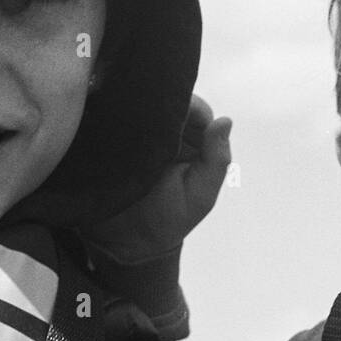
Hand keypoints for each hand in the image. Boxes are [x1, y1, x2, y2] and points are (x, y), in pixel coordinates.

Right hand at [82, 94, 231, 264]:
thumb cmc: (167, 218)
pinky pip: (119, 114)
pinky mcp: (114, 134)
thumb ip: (217, 161)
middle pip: (171, 100)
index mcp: (194, 142)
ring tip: (135, 113)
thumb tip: (226, 120)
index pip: (198, 111)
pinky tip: (118, 115)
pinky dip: (121, 111)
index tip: (178, 118)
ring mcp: (141, 132)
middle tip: (154, 115)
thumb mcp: (200, 194)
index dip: (191, 109)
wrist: (125, 240)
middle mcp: (169, 132)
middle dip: (165, 102)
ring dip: (142, 104)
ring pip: (145, 103)